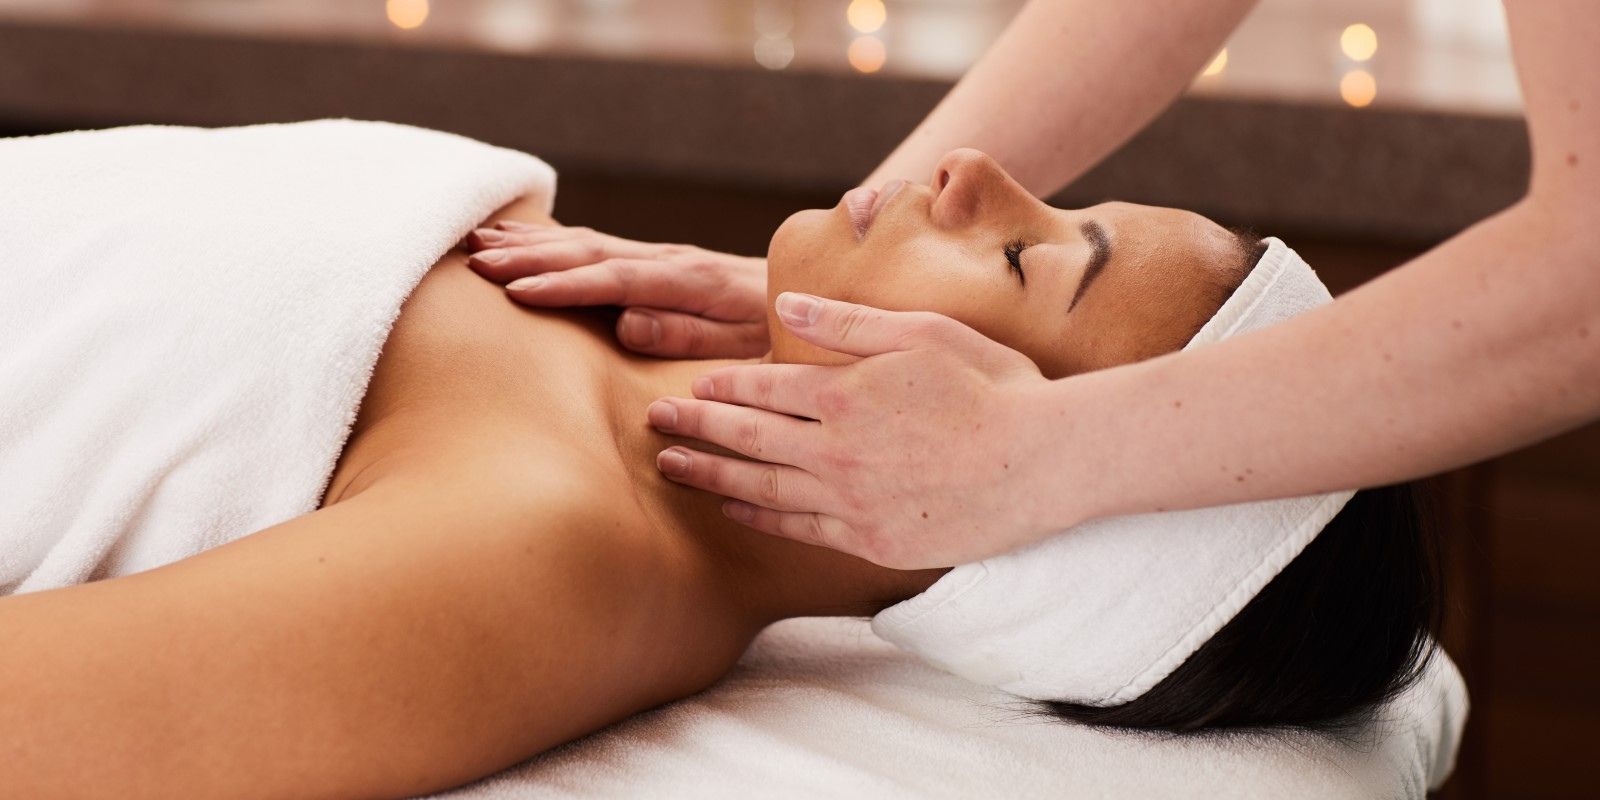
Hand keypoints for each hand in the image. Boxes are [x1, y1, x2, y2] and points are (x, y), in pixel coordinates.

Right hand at [465, 221, 768, 357]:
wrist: (821, 296)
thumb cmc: (787, 336)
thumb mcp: (752, 348)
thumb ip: (692, 337)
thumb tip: (627, 323)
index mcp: (696, 283)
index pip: (617, 280)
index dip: (565, 285)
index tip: (517, 290)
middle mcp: (675, 261)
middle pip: (591, 253)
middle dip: (531, 258)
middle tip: (475, 262)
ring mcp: (666, 256)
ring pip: (588, 243)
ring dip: (532, 243)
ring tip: (477, 242)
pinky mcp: (661, 261)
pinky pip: (598, 246)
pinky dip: (554, 241)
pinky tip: (520, 239)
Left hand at [646, 292, 1052, 568]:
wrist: (1047, 462)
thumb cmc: (994, 386)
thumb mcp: (924, 331)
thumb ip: (847, 323)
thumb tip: (785, 306)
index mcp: (846, 395)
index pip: (763, 391)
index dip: (722, 389)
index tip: (692, 387)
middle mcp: (838, 453)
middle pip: (748, 441)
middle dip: (695, 430)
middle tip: (655, 424)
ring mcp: (853, 502)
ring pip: (763, 489)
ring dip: (712, 477)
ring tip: (673, 469)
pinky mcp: (873, 540)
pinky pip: (801, 529)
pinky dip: (761, 517)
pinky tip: (735, 508)